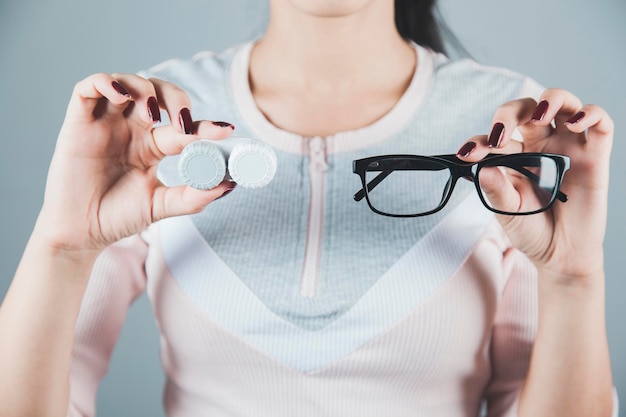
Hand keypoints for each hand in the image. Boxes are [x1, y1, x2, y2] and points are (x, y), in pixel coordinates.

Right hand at [36, 73, 235, 253]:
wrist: (80, 233)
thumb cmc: (118, 217)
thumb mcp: (161, 206)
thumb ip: (193, 197)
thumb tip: (229, 185)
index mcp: (153, 146)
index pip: (184, 126)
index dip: (205, 124)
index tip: (225, 131)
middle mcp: (132, 129)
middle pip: (159, 93)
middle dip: (176, 99)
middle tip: (183, 124)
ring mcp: (107, 122)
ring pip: (129, 83)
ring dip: (146, 89)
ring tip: (154, 113)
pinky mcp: (79, 121)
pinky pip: (89, 87)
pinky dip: (106, 82)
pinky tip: (121, 96)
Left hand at [456, 88, 612, 281]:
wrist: (561, 255)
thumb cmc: (531, 229)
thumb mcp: (508, 211)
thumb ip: (496, 189)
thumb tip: (479, 168)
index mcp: (514, 156)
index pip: (495, 136)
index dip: (479, 141)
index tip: (467, 154)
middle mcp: (541, 145)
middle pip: (527, 110)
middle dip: (509, 113)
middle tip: (500, 133)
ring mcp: (568, 147)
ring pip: (564, 104)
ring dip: (551, 100)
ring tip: (539, 116)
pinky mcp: (595, 155)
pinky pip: (600, 124)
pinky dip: (590, 114)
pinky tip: (574, 123)